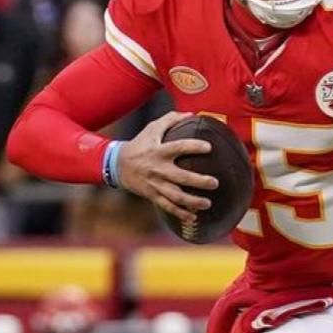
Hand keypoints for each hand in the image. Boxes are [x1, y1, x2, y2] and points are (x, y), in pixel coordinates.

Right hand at [117, 112, 217, 226]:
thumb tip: (192, 114)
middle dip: (199, 182)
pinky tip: (193, 217)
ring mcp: (155, 184)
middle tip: (215, 183)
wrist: (117, 165)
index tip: (209, 148)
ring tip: (208, 203)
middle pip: (181, 177)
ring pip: (176, 196)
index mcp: (159, 151)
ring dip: (192, 202)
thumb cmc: (140, 144)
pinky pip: (168, 207)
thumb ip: (171, 119)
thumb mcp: (152, 128)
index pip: (179, 147)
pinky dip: (180, 213)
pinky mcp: (152, 195)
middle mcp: (158, 169)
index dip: (194, 147)